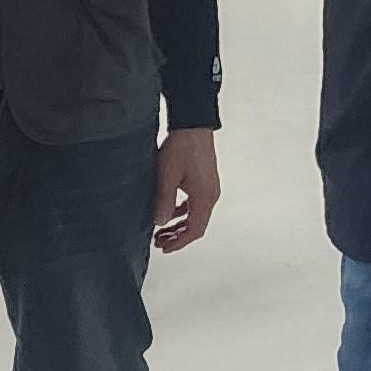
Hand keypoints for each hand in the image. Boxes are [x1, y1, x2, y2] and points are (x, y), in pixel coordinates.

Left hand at [153, 128, 221, 253]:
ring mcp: (210, 187)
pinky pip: (195, 203)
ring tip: (161, 230)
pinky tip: (170, 211)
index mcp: (204, 197)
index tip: (164, 248)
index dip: (179, 242)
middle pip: (196, 225)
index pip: (195, 230)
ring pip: (196, 215)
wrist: (192, 123)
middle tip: (159, 242)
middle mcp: (211, 195)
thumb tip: (160, 223)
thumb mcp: (167, 176)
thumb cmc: (181, 146)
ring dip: (179, 224)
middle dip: (178, 236)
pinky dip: (183, 211)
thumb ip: (164, 201)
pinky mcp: (205, 180)